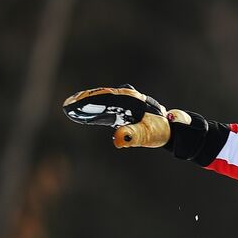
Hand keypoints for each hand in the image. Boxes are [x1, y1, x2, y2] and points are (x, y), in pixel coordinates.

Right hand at [61, 85, 190, 147]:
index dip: (89, 100)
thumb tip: (117, 140)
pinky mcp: (124, 110)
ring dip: (88, 103)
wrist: (170, 129)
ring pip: (103, 100)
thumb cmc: (158, 131)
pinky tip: (83, 115)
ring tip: (70, 107)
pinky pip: (107, 107)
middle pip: (102, 97)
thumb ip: (132, 136)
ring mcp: (125, 103)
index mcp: (130, 100)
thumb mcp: (145, 135)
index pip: (105, 98)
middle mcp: (127, 97)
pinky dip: (95, 109)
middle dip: (85, 100)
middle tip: (68, 105)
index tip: (74, 103)